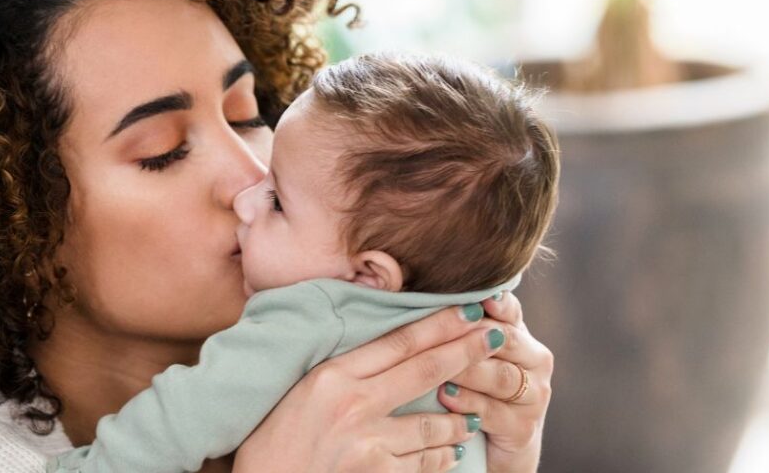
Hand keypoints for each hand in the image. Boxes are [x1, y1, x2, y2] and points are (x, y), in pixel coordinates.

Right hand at [233, 304, 508, 471]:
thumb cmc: (273, 439)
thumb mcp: (301, 390)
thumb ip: (341, 369)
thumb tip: (382, 346)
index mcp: (331, 375)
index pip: (397, 342)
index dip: (438, 324)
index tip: (469, 310)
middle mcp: (352, 405)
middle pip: (423, 371)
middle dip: (466, 351)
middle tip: (496, 336)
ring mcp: (366, 444)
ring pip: (431, 424)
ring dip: (459, 418)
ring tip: (475, 415)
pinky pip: (422, 464)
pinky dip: (440, 457)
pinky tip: (451, 452)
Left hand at [437, 291, 552, 472]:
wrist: (495, 442)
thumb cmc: (472, 386)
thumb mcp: (468, 352)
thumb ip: (457, 325)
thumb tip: (414, 285)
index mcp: (521, 334)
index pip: (512, 311)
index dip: (498, 303)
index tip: (482, 296)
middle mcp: (535, 360)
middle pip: (507, 341)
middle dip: (473, 337)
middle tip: (443, 333)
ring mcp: (534, 395)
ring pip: (502, 377)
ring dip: (468, 372)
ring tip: (440, 369)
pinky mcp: (524, 428)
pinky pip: (495, 412)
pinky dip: (469, 403)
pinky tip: (446, 398)